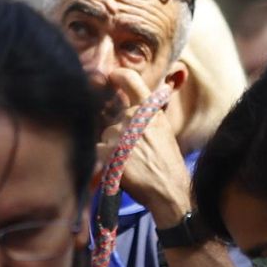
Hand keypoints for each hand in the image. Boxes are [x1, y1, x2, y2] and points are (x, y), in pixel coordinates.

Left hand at [95, 69, 192, 224]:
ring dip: (112, 147)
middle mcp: (133, 117)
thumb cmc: (166, 162)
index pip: (130, 79)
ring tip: (130, 162)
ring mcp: (119, 134)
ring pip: (106, 135)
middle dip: (119, 133)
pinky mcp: (108, 152)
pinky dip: (105, 160)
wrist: (168, 191)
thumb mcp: (163, 129)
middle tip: (135, 151)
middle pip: (113, 118)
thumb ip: (148, 112)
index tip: (112, 77)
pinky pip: (98, 150)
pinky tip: (120, 168)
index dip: (118, 75)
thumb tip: (142, 91)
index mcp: (149, 110)